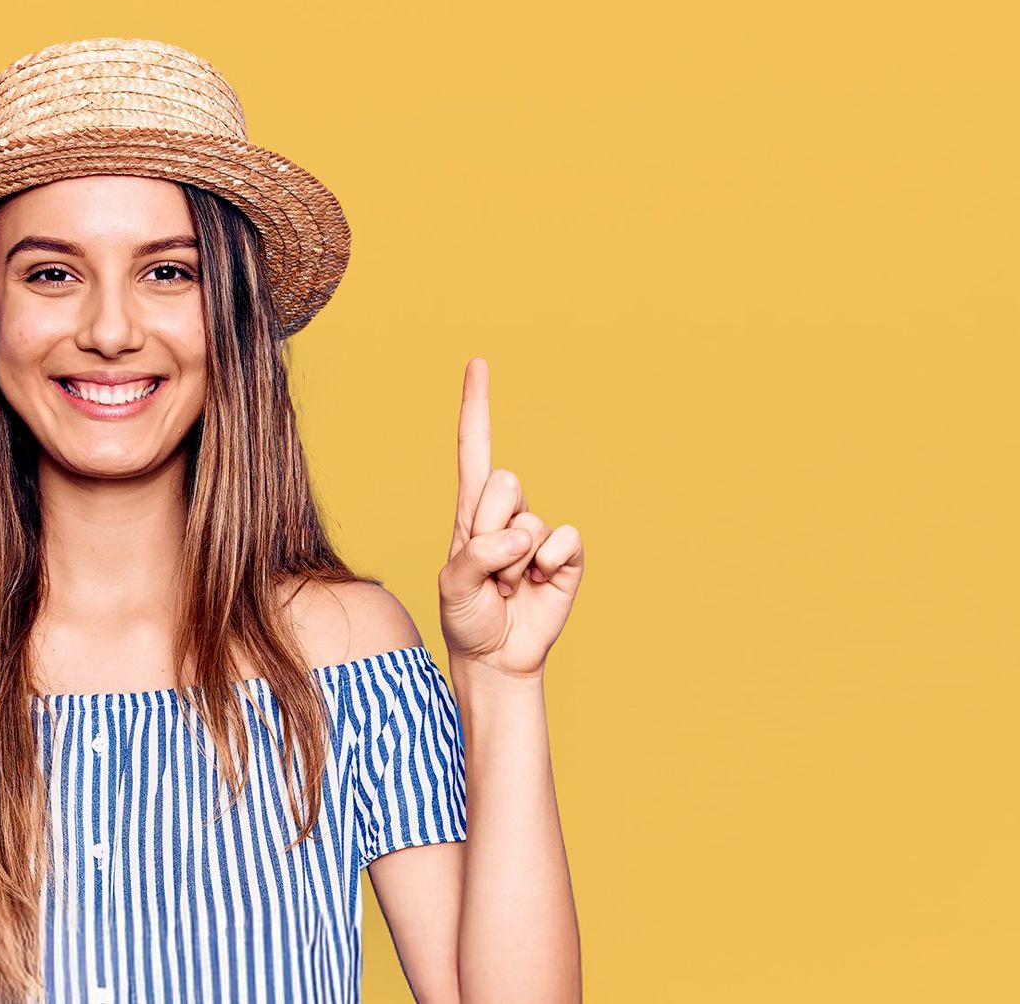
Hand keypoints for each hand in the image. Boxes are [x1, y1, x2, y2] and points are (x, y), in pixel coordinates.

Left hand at [437, 357, 584, 680]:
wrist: (496, 658)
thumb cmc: (467, 617)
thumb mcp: (452, 585)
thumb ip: (476, 554)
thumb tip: (521, 536)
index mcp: (471, 510)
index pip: (475, 449)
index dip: (477, 406)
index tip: (478, 362)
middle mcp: (507, 513)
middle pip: (503, 483)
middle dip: (490, 529)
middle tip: (488, 569)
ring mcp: (539, 533)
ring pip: (529, 520)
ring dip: (512, 562)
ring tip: (506, 587)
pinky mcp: (566, 555)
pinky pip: (565, 538)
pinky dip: (549, 563)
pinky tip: (537, 584)